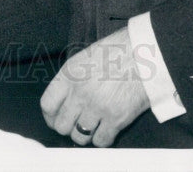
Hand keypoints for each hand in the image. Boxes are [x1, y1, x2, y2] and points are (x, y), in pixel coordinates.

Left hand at [41, 27, 149, 146]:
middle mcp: (80, 93)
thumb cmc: (118, 51)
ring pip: (79, 136)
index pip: (47, 105)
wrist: (145, 53)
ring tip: (91, 126)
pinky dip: (102, 139)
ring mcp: (97, 107)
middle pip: (61, 125)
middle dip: (67, 126)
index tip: (55, 119)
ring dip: (84, 134)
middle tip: (75, 123)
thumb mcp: (85, 58)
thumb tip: (64, 98)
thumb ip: (72, 79)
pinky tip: (106, 129)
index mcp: (70, 75)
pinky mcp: (116, 118)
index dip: (50, 116)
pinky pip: (101, 141)